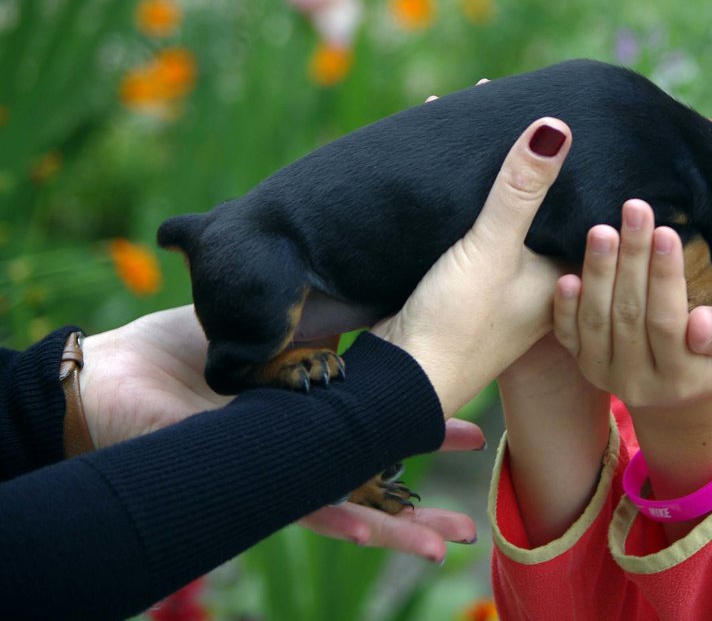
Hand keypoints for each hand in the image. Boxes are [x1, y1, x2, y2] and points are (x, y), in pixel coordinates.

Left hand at [79, 307, 482, 558]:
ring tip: (444, 544)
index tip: (471, 434)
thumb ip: (316, 325)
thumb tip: (369, 296)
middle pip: (370, 486)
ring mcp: (272, 475)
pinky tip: (372, 532)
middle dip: (421, 512)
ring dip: (396, 530)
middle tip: (469, 525)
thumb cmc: (179, 349)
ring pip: (346, 508)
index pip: (376, 433)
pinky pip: (296, 504)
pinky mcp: (241, 483)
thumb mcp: (269, 324)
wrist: (112, 375)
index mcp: (306, 419)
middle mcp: (296, 456)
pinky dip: (338, 515)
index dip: (423, 436)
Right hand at [371, 117, 571, 415]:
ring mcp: (509, 286)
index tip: (578, 113)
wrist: (400, 379)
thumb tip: (556, 127)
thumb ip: (522, 190)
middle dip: (539, 164)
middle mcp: (546, 283)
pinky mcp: (472, 286)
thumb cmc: (459, 323)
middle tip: (525, 103)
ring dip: (503, 178)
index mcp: (569, 277)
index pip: (591, 212)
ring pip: (516, 218)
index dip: (586, 166)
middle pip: (551, 210)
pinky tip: (457, 167)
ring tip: (491, 121)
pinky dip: (474, 196)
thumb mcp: (493, 247)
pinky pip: (484, 228)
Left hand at [554, 199, 711, 534]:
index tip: (665, 232)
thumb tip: (699, 324)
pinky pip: (568, 335)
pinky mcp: (581, 365)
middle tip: (634, 211)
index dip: (665, 277)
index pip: (667, 322)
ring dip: (598, 272)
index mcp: (679, 378)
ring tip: (602, 230)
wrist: (673, 398)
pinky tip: (566, 275)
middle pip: (630, 314)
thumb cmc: (708, 359)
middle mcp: (637, 381)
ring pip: (597, 320)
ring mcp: (604, 374)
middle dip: (632, 258)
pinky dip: (564, 307)